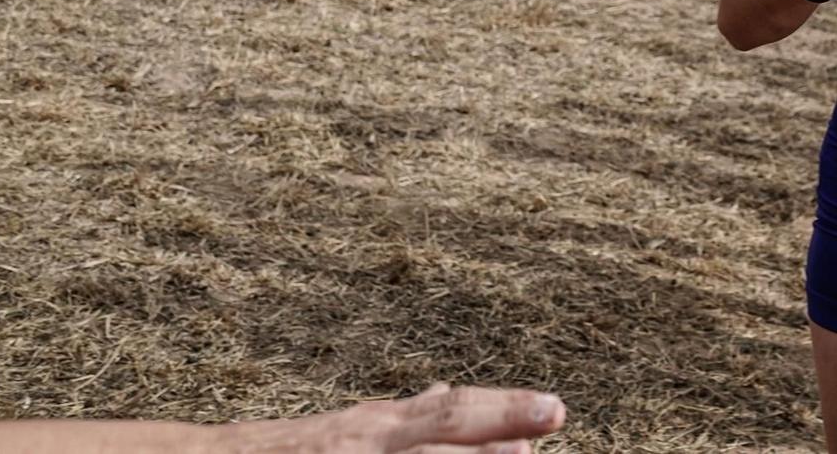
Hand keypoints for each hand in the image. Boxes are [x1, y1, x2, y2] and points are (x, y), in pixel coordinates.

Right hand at [223, 383, 565, 453]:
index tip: (554, 409)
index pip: (448, 412)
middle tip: (556, 412)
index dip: (502, 409)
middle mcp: (365, 444)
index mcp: (374, 428)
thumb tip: (445, 390)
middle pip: (441, 426)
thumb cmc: (280, 453)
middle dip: (499, 422)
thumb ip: (400, 418)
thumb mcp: (345, 429)